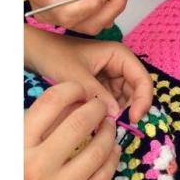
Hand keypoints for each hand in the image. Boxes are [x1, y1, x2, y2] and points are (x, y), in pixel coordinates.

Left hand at [24, 29, 153, 122]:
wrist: (36, 52)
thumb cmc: (55, 55)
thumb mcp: (75, 75)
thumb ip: (97, 94)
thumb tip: (115, 115)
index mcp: (119, 55)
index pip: (143, 79)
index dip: (143, 100)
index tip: (133, 118)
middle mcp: (119, 66)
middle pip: (137, 92)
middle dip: (131, 109)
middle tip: (121, 127)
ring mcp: (111, 78)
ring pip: (126, 101)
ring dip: (121, 113)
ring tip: (108, 125)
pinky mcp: (102, 88)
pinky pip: (113, 103)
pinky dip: (110, 113)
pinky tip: (101, 121)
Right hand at [24, 82, 119, 179]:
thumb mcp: (4, 150)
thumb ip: (31, 126)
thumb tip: (65, 104)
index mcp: (17, 145)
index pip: (52, 102)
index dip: (72, 90)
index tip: (80, 90)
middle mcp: (39, 165)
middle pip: (80, 123)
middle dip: (97, 108)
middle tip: (101, 106)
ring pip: (98, 151)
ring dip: (110, 133)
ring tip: (110, 127)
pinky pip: (102, 179)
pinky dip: (112, 160)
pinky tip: (112, 151)